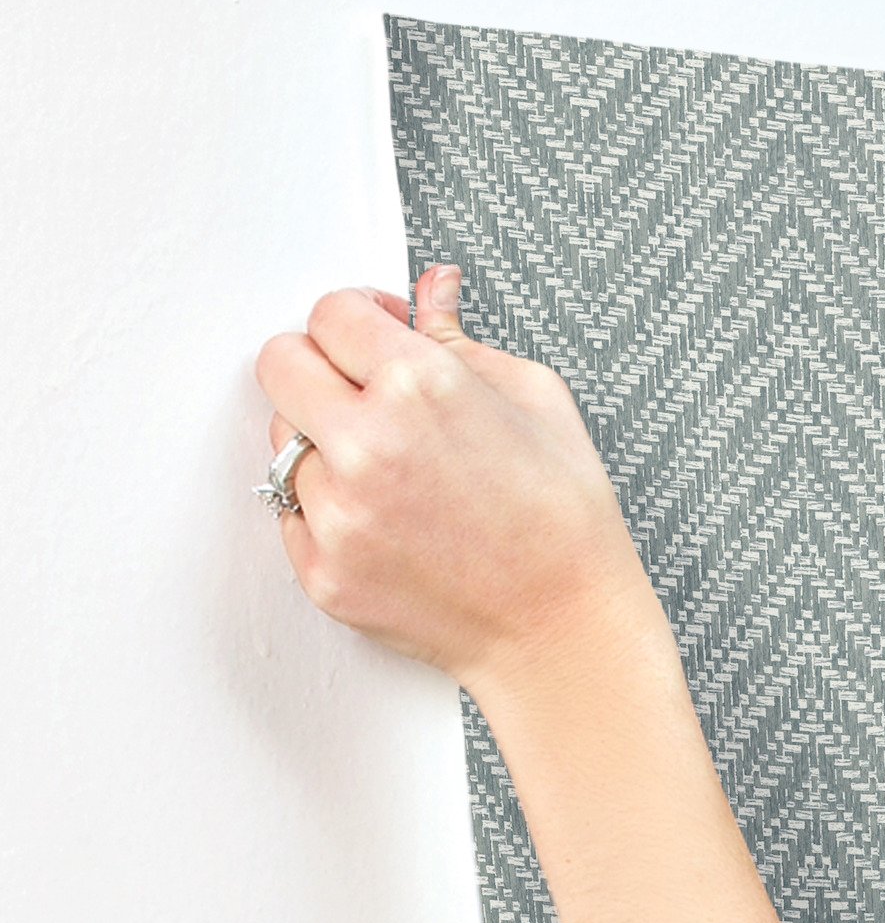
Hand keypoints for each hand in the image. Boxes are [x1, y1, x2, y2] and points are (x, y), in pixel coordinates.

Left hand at [253, 264, 653, 698]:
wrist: (565, 631)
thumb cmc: (566, 524)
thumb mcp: (537, 402)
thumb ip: (463, 340)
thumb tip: (431, 291)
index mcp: (421, 386)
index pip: (330, 313)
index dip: (357, 319)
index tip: (376, 337)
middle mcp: (366, 445)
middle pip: (280, 364)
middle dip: (320, 368)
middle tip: (364, 394)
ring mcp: (338, 515)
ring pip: (284, 444)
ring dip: (325, 447)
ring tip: (394, 476)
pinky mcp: (324, 572)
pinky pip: (292, 515)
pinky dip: (330, 512)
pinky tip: (391, 524)